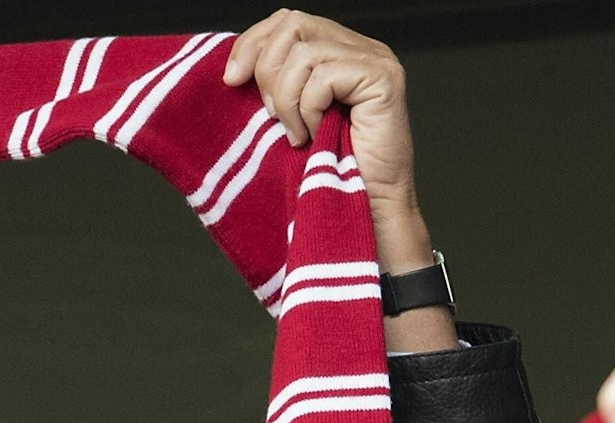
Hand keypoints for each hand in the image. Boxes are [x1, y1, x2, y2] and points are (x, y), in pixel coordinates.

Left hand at [223, 10, 414, 215]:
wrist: (363, 210)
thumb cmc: (324, 171)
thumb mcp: (287, 118)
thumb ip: (274, 84)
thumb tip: (232, 71)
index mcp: (338, 51)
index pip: (288, 21)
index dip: (252, 43)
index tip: (231, 81)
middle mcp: (360, 48)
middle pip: (293, 24)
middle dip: (266, 70)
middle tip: (270, 115)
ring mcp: (376, 61)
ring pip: (304, 53)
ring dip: (287, 100)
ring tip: (296, 133)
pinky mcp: (383, 78)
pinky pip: (323, 76)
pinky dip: (308, 109)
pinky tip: (314, 135)